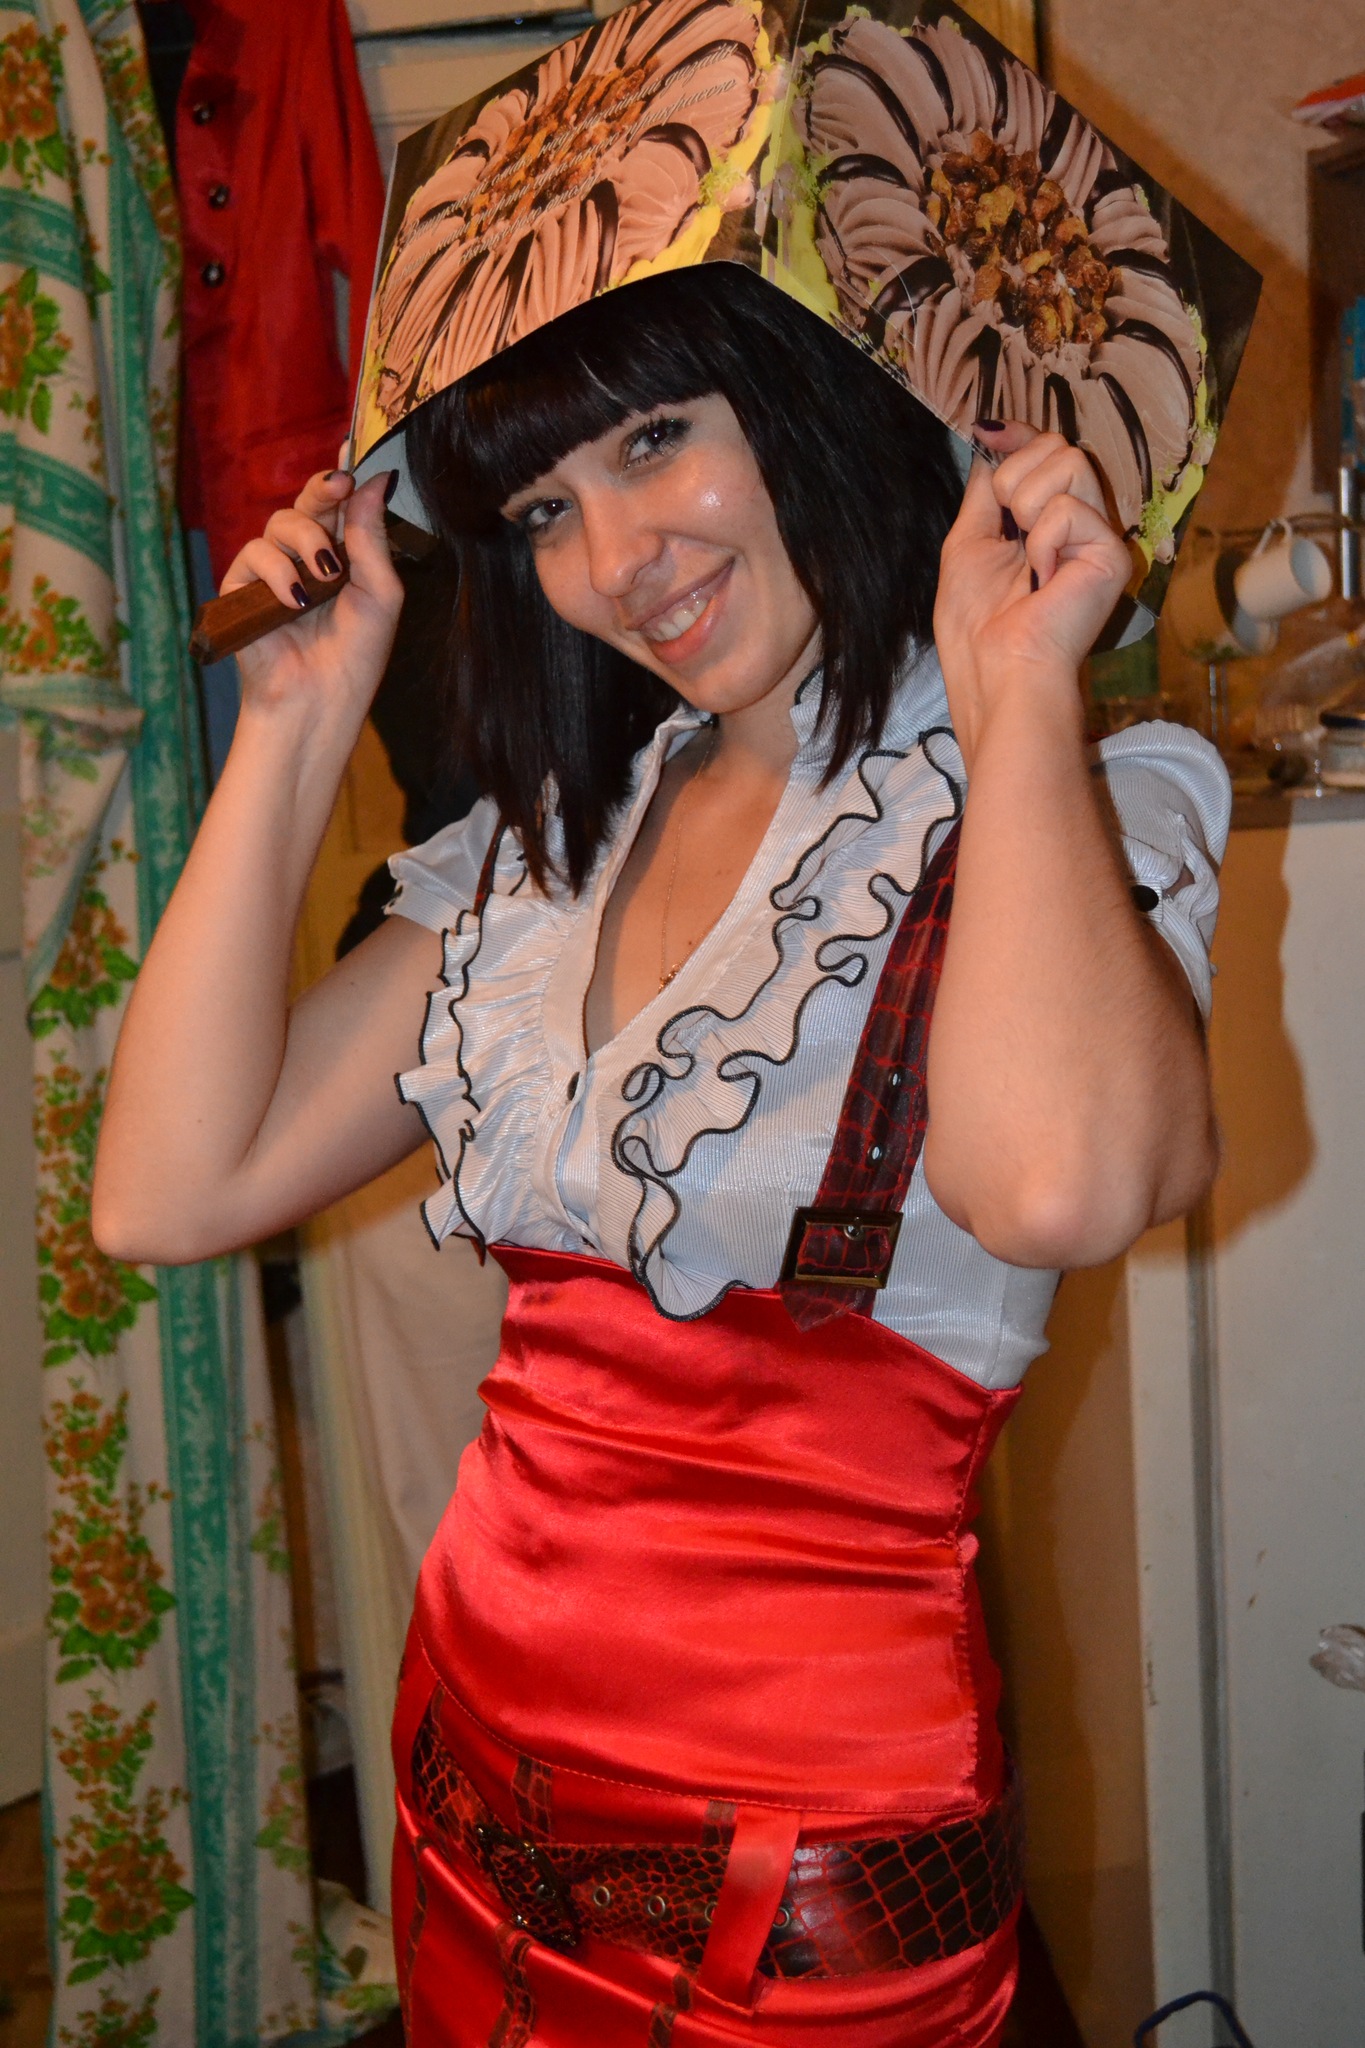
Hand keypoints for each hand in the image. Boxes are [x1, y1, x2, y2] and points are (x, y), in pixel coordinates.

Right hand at [222, 468, 404, 726]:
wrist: (320, 701)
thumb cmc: (355, 656)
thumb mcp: (379, 594)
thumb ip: (372, 538)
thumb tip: (375, 480)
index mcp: (342, 556)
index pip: (340, 506)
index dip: (343, 478)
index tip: (353, 455)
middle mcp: (305, 557)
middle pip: (308, 502)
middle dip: (322, 490)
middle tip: (338, 486)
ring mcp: (272, 570)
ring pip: (280, 522)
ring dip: (307, 541)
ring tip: (326, 576)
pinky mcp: (241, 588)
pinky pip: (254, 554)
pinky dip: (277, 572)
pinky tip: (294, 601)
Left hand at [933, 423, 1131, 762]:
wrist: (998, 668)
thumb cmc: (978, 623)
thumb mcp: (968, 541)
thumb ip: (986, 489)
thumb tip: (989, 432)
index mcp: (1042, 522)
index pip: (1044, 453)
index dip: (1019, 436)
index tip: (990, 433)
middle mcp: (1077, 523)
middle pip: (1057, 446)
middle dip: (1013, 479)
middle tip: (1008, 531)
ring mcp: (1098, 536)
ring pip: (1068, 461)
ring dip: (1026, 505)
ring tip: (1026, 557)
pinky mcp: (1112, 552)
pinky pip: (1068, 507)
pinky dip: (1041, 542)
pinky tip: (1044, 579)